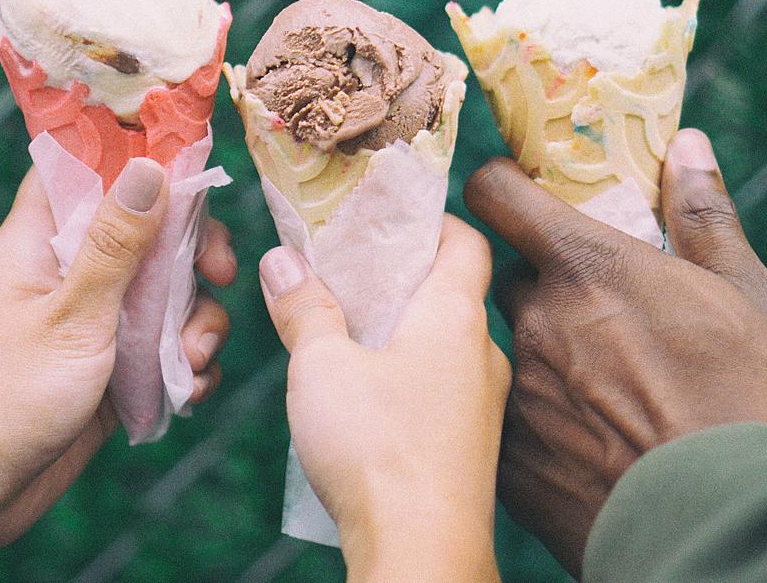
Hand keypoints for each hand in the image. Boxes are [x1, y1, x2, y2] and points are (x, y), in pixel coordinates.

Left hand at [0, 160, 235, 549]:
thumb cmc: (8, 398)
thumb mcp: (72, 316)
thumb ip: (115, 245)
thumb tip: (150, 168)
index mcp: (43, 240)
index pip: (87, 168)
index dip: (138, 159)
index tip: (191, 173)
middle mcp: (74, 268)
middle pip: (151, 228)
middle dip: (195, 252)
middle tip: (219, 275)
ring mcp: (101, 313)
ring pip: (172, 288)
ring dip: (199, 321)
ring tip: (191, 360)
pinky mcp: (121, 357)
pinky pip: (172, 340)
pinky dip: (189, 360)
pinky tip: (187, 389)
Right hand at [259, 216, 510, 582]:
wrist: (423, 555)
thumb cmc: (376, 447)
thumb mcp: (321, 365)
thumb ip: (303, 306)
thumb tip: (283, 259)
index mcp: (455, 315)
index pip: (466, 240)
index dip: (431, 219)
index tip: (388, 217)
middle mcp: (482, 351)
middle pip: (452, 289)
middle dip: (402, 274)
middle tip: (351, 269)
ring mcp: (483, 401)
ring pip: (446, 341)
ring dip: (404, 326)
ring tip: (350, 326)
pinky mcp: (471, 444)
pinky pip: (444, 384)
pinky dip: (411, 369)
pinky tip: (369, 390)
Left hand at [464, 129, 766, 576]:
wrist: (741, 536)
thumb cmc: (760, 410)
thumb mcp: (751, 299)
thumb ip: (703, 216)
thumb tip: (686, 147)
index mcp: (586, 267)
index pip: (495, 194)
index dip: (501, 187)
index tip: (518, 194)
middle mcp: (535, 322)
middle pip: (507, 279)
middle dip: (541, 286)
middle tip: (595, 313)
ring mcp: (517, 394)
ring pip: (508, 349)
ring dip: (542, 354)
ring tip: (603, 387)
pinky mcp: (512, 460)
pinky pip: (507, 419)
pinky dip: (537, 419)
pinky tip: (588, 441)